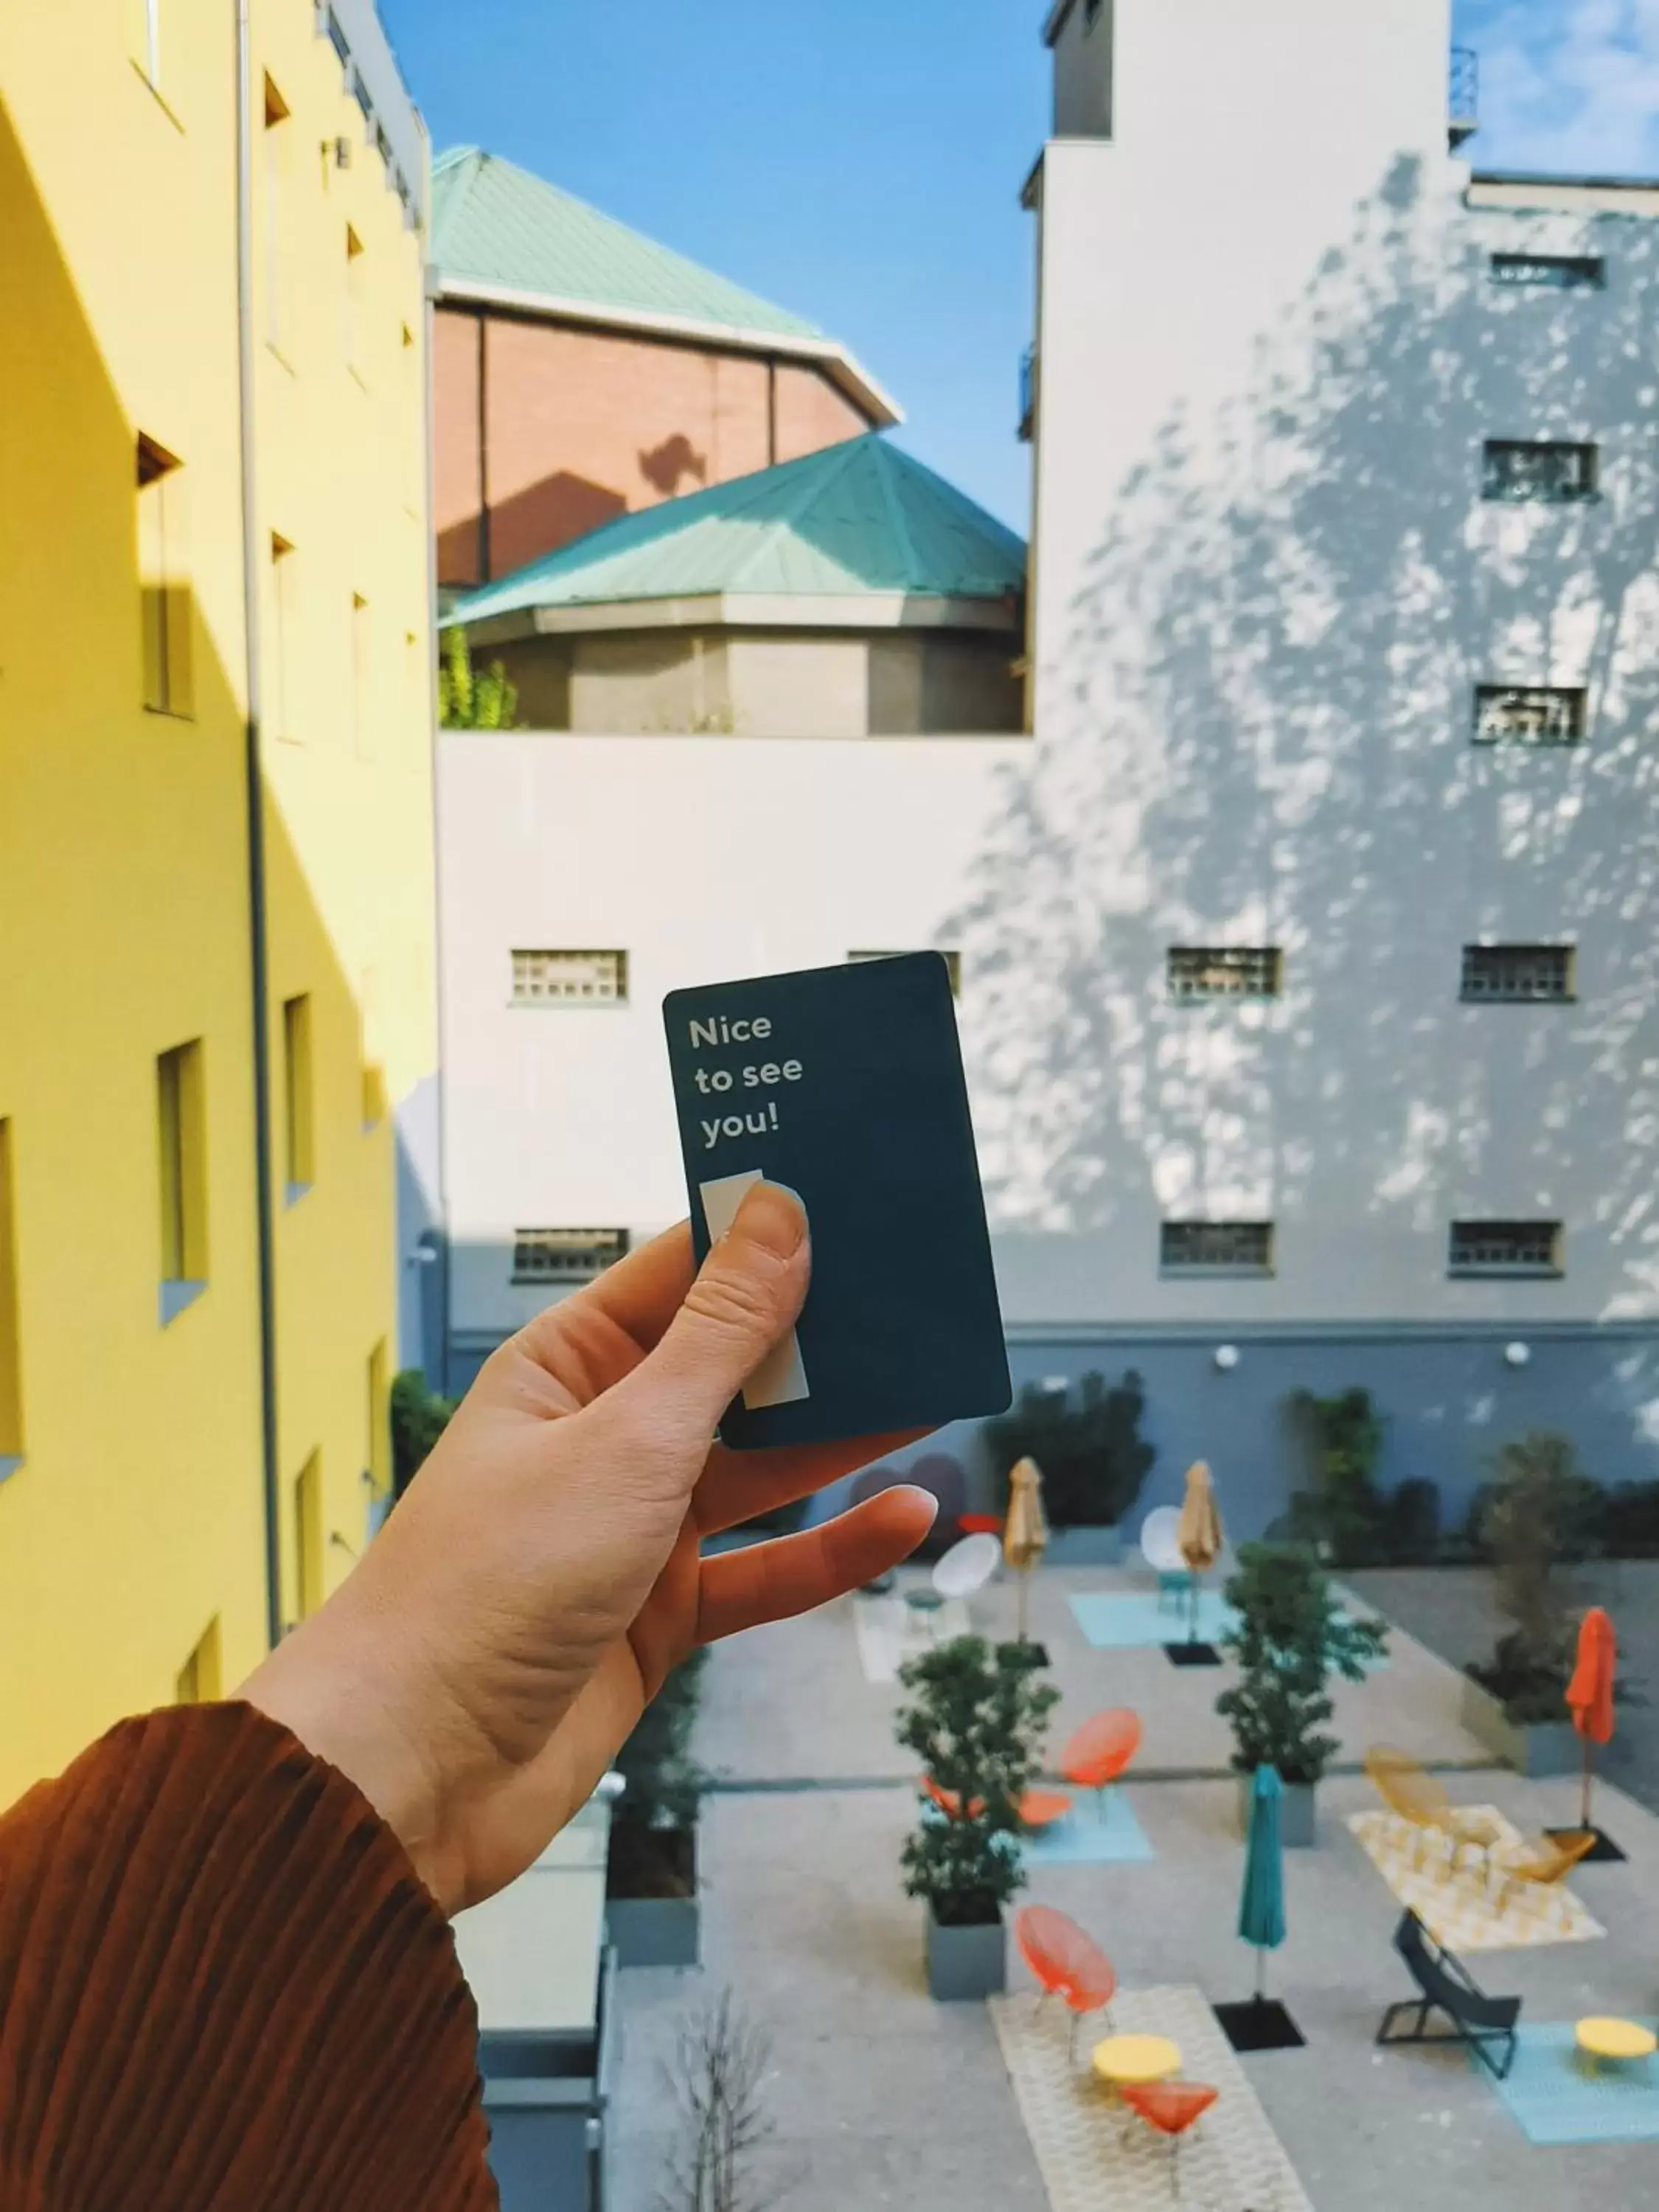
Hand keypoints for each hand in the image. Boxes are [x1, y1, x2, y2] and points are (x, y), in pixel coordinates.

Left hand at [241, 1183, 934, 1913]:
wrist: (415, 1771)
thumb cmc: (493, 1582)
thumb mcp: (628, 1441)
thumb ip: (719, 1338)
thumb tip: (778, 1216)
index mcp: (569, 1366)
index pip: (680, 1274)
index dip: (763, 1236)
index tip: (856, 1195)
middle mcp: (603, 1434)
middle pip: (732, 1369)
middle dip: (820, 1338)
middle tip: (922, 1298)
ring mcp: (633, 1527)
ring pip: (760, 1466)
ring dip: (841, 1438)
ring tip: (935, 1391)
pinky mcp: (661, 1614)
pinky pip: (764, 1568)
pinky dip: (831, 1547)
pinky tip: (904, 1517)